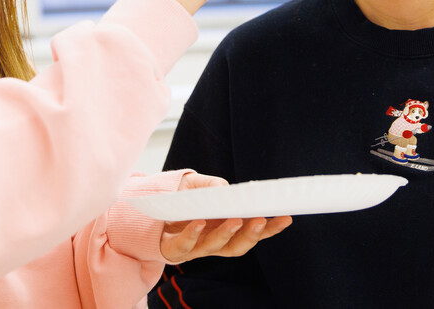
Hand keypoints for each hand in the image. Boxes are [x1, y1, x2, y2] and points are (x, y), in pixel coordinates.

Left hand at [159, 173, 290, 262]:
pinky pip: (184, 245)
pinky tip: (199, 222)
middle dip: (252, 235)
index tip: (286, 217)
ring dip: (226, 234)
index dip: (270, 228)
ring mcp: (194, 247)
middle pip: (238, 246)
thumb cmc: (179, 200)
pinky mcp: (173, 248)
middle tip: (262, 221)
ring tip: (235, 220)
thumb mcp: (198, 186)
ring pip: (215, 247)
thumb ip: (214, 187)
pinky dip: (193, 234)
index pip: (252, 231)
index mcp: (225, 228)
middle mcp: (213, 242)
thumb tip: (228, 191)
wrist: (147, 211)